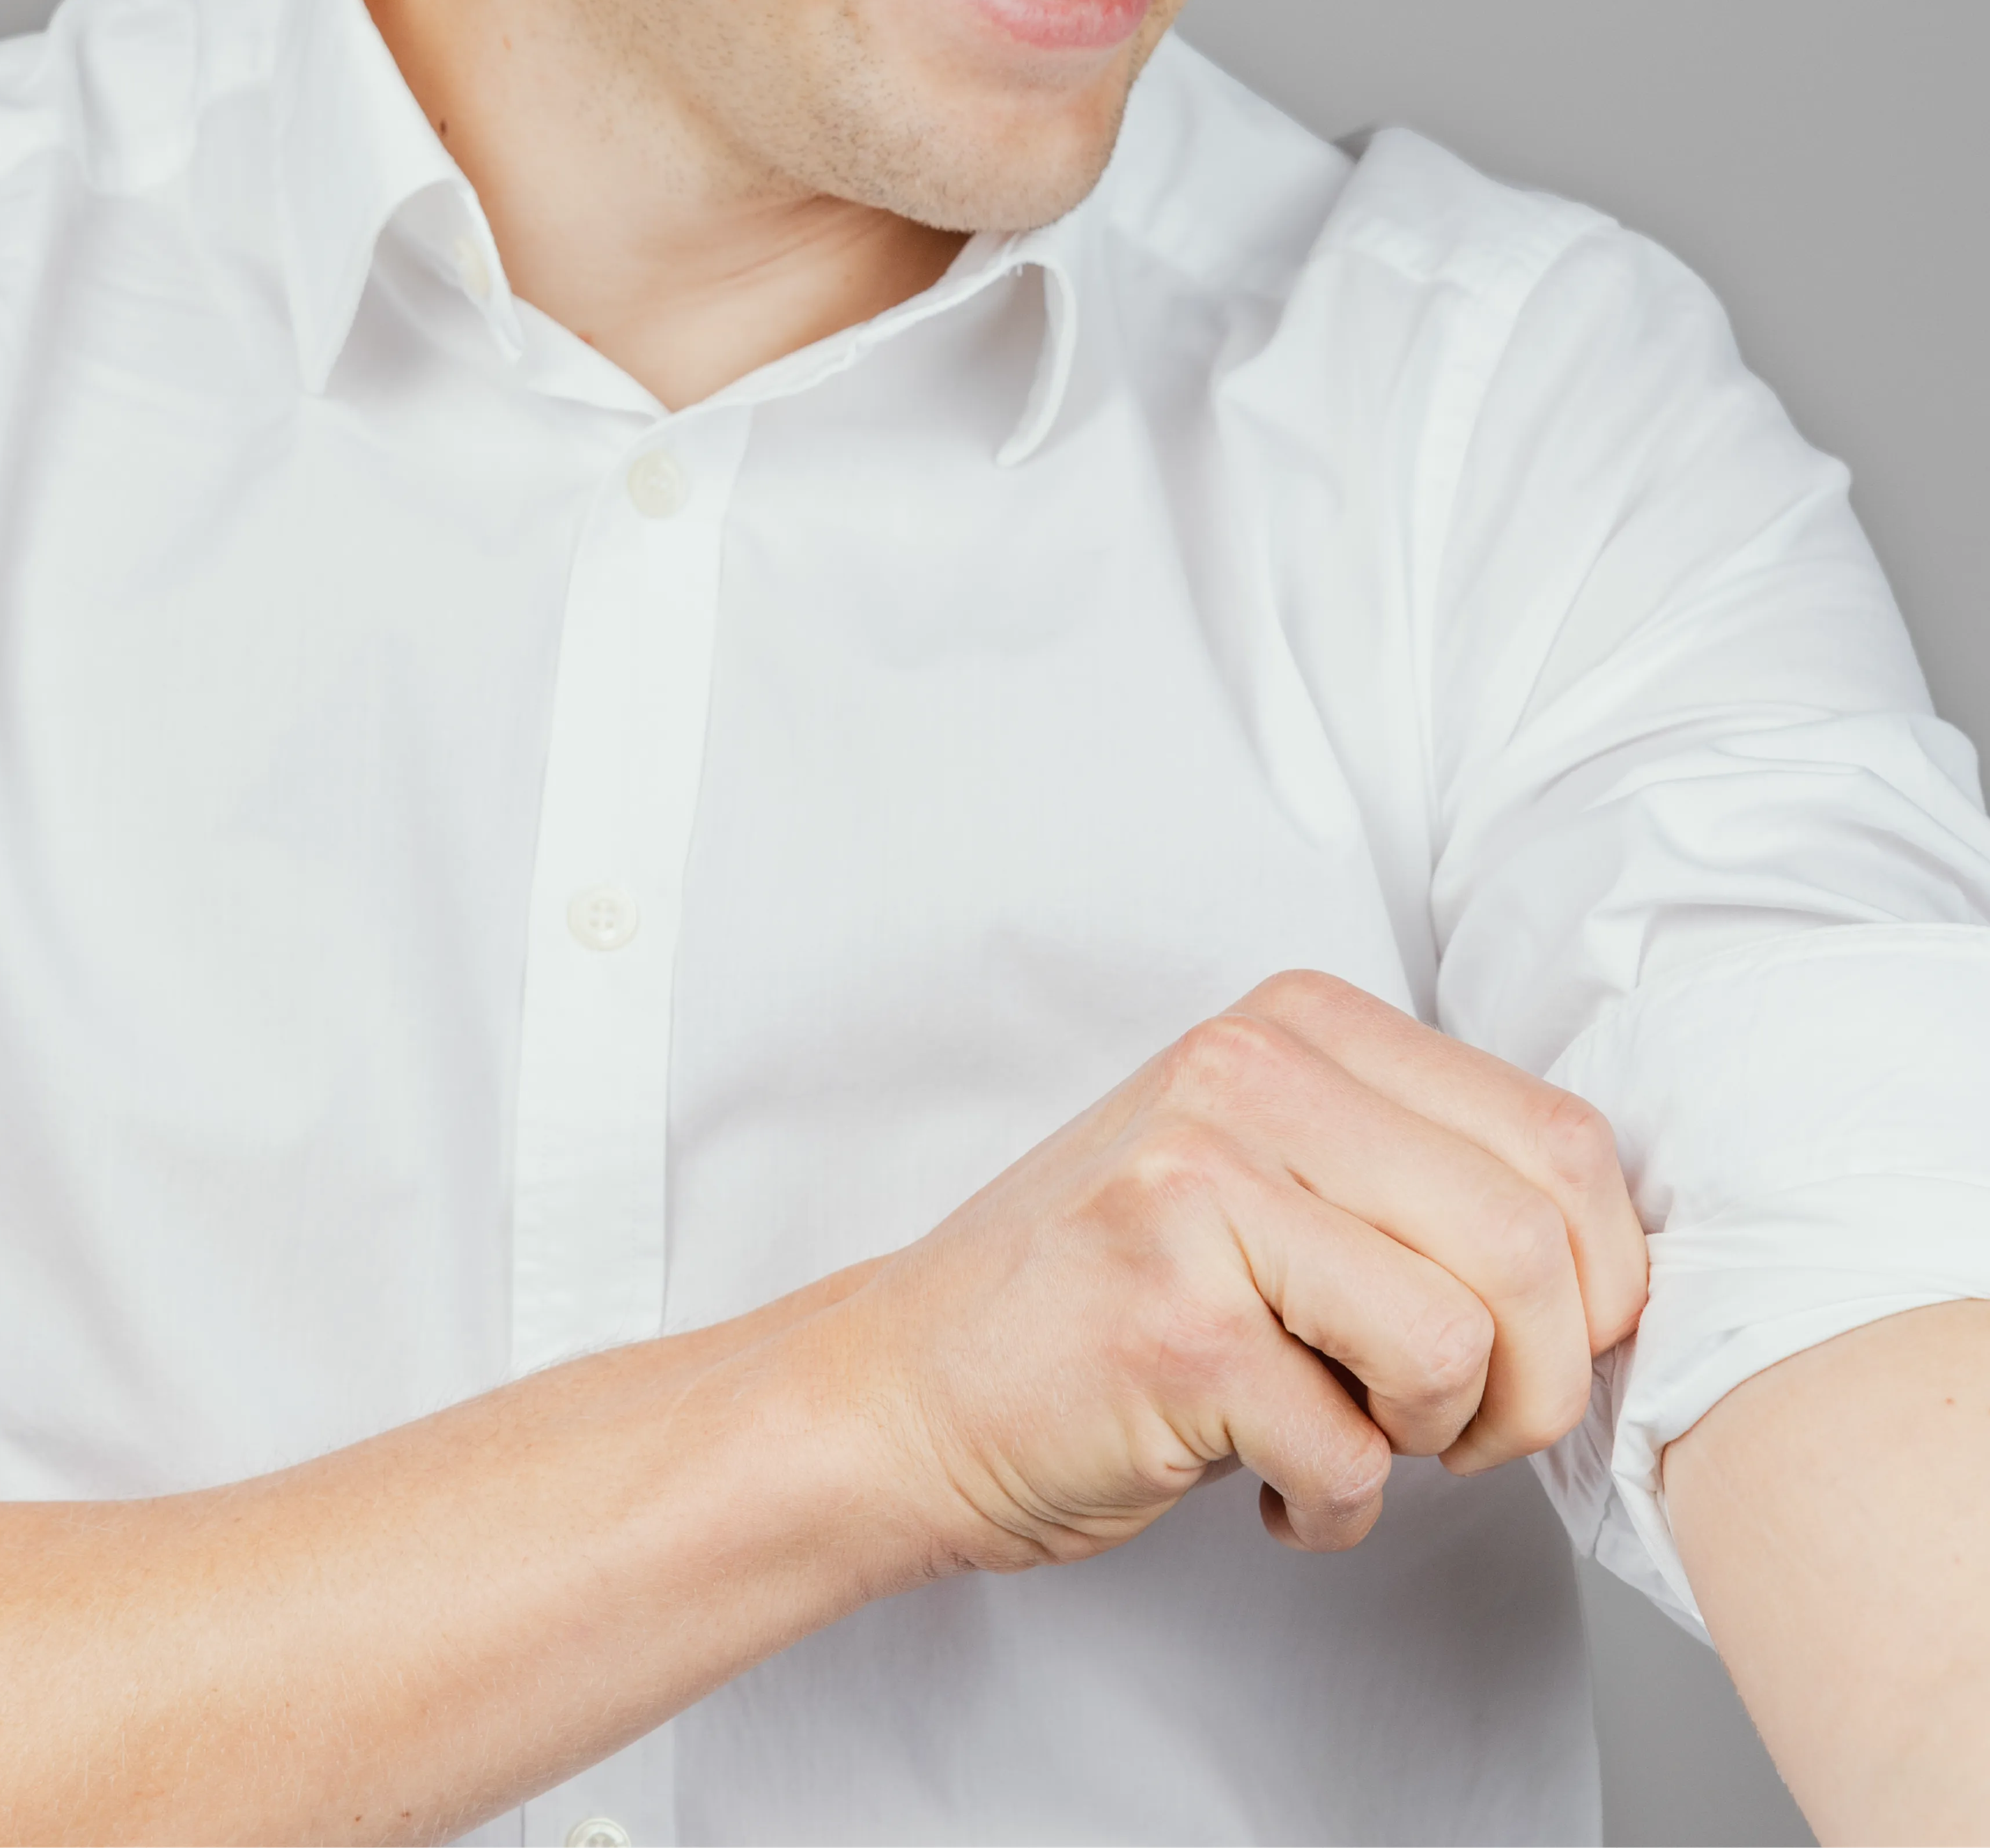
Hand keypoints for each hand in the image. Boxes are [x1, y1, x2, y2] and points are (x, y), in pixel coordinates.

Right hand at [844, 970, 1648, 1566]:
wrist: (912, 1385)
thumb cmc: (1123, 1293)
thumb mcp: (1282, 1172)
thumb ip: (1426, 1176)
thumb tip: (1619, 1272)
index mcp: (1302, 1023)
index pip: (1563, 1140)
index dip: (1594, 1286)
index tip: (1526, 1351)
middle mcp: (1252, 1072)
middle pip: (1534, 1243)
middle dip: (1533, 1385)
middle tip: (1454, 1430)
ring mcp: (1201, 1186)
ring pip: (1461, 1343)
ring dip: (1435, 1444)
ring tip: (1354, 1439)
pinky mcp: (1169, 1320)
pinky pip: (1353, 1450)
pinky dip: (1336, 1507)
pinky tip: (1267, 1482)